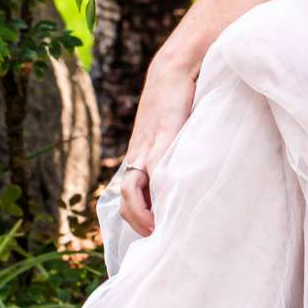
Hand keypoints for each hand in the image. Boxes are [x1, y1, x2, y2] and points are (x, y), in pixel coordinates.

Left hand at [114, 55, 197, 235]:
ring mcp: (148, 147)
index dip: (133, 216)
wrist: (171, 70)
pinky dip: (155, 189)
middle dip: (134, 222)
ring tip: (154, 228)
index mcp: (139, 156)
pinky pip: (154, 168)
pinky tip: (164, 204)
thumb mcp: (171, 131)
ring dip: (139, 213)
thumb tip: (184, 176)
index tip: (147, 232)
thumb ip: (173, 153)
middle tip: (151, 237)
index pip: (127, 194)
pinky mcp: (163, 136)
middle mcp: (138, 155)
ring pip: (131, 189)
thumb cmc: (175, 100)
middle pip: (124, 198)